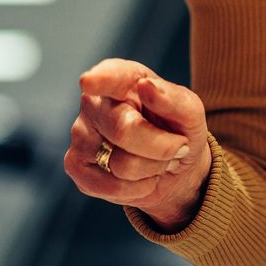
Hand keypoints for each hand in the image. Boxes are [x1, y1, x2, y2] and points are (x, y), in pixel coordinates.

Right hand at [65, 58, 212, 230]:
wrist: (174, 166)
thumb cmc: (178, 130)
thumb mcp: (189, 112)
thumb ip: (173, 98)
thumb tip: (147, 87)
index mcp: (123, 79)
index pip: (110, 77)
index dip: (100, 79)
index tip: (89, 82)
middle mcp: (94, 102)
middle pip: (125, 131)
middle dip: (162, 148)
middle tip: (177, 147)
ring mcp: (80, 133)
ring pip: (122, 164)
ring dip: (153, 169)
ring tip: (157, 161)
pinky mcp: (76, 166)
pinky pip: (113, 187)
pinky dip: (139, 188)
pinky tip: (140, 177)